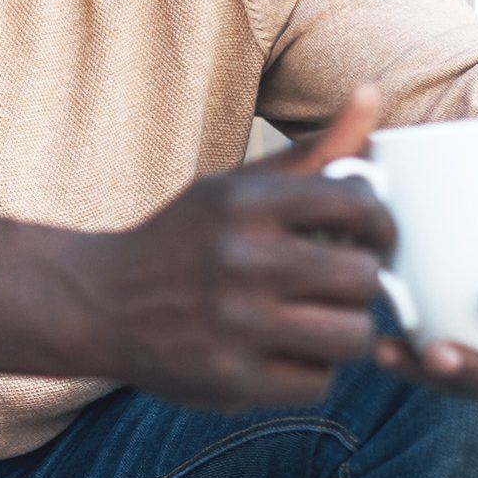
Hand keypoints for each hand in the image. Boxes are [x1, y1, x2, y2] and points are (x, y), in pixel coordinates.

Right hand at [74, 88, 394, 410]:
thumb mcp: (236, 188)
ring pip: (352, 336)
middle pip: (365, 278)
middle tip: (343, 284)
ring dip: (346, 331)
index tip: (368, 235)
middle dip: (363, 282)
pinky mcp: (231, 380)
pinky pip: (318, 383)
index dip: (379, 223)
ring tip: (322, 320)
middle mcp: (240, 261)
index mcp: (244, 204)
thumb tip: (373, 94)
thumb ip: (314, 151)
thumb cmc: (185, 241)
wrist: (98, 304)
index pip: (359, 204)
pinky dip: (311, 370)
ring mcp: (235, 325)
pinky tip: (285, 351)